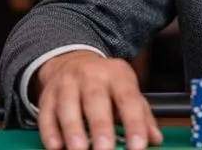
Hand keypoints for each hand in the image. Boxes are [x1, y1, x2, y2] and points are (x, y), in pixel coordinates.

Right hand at [36, 50, 162, 149]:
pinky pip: (46, 113)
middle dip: (100, 126)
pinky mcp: (48, 95)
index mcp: (117, 74)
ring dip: (73, 129)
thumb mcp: (126, 91)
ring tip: (79, 149)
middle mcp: (91, 75)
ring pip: (68, 105)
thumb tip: (155, 139)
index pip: (128, 98)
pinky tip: (56, 146)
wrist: (73, 61)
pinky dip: (49, 131)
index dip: (134, 123)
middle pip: (96, 99)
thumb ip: (141, 115)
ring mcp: (67, 83)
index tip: (138, 146)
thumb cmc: (105, 84)